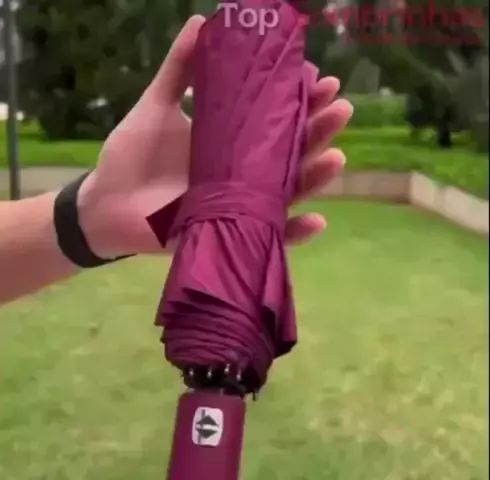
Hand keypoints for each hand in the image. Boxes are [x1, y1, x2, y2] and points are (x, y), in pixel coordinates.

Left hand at [78, 15, 352, 257]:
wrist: (106, 205)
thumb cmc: (133, 157)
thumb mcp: (156, 107)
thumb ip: (179, 70)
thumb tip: (204, 22)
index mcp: (228, 142)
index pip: (274, 120)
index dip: (299, 100)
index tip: (321, 78)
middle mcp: (241, 173)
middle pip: (289, 153)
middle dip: (317, 131)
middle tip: (340, 108)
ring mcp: (237, 205)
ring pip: (286, 193)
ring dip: (314, 177)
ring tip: (336, 157)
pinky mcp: (227, 233)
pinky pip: (267, 235)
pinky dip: (293, 232)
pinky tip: (316, 221)